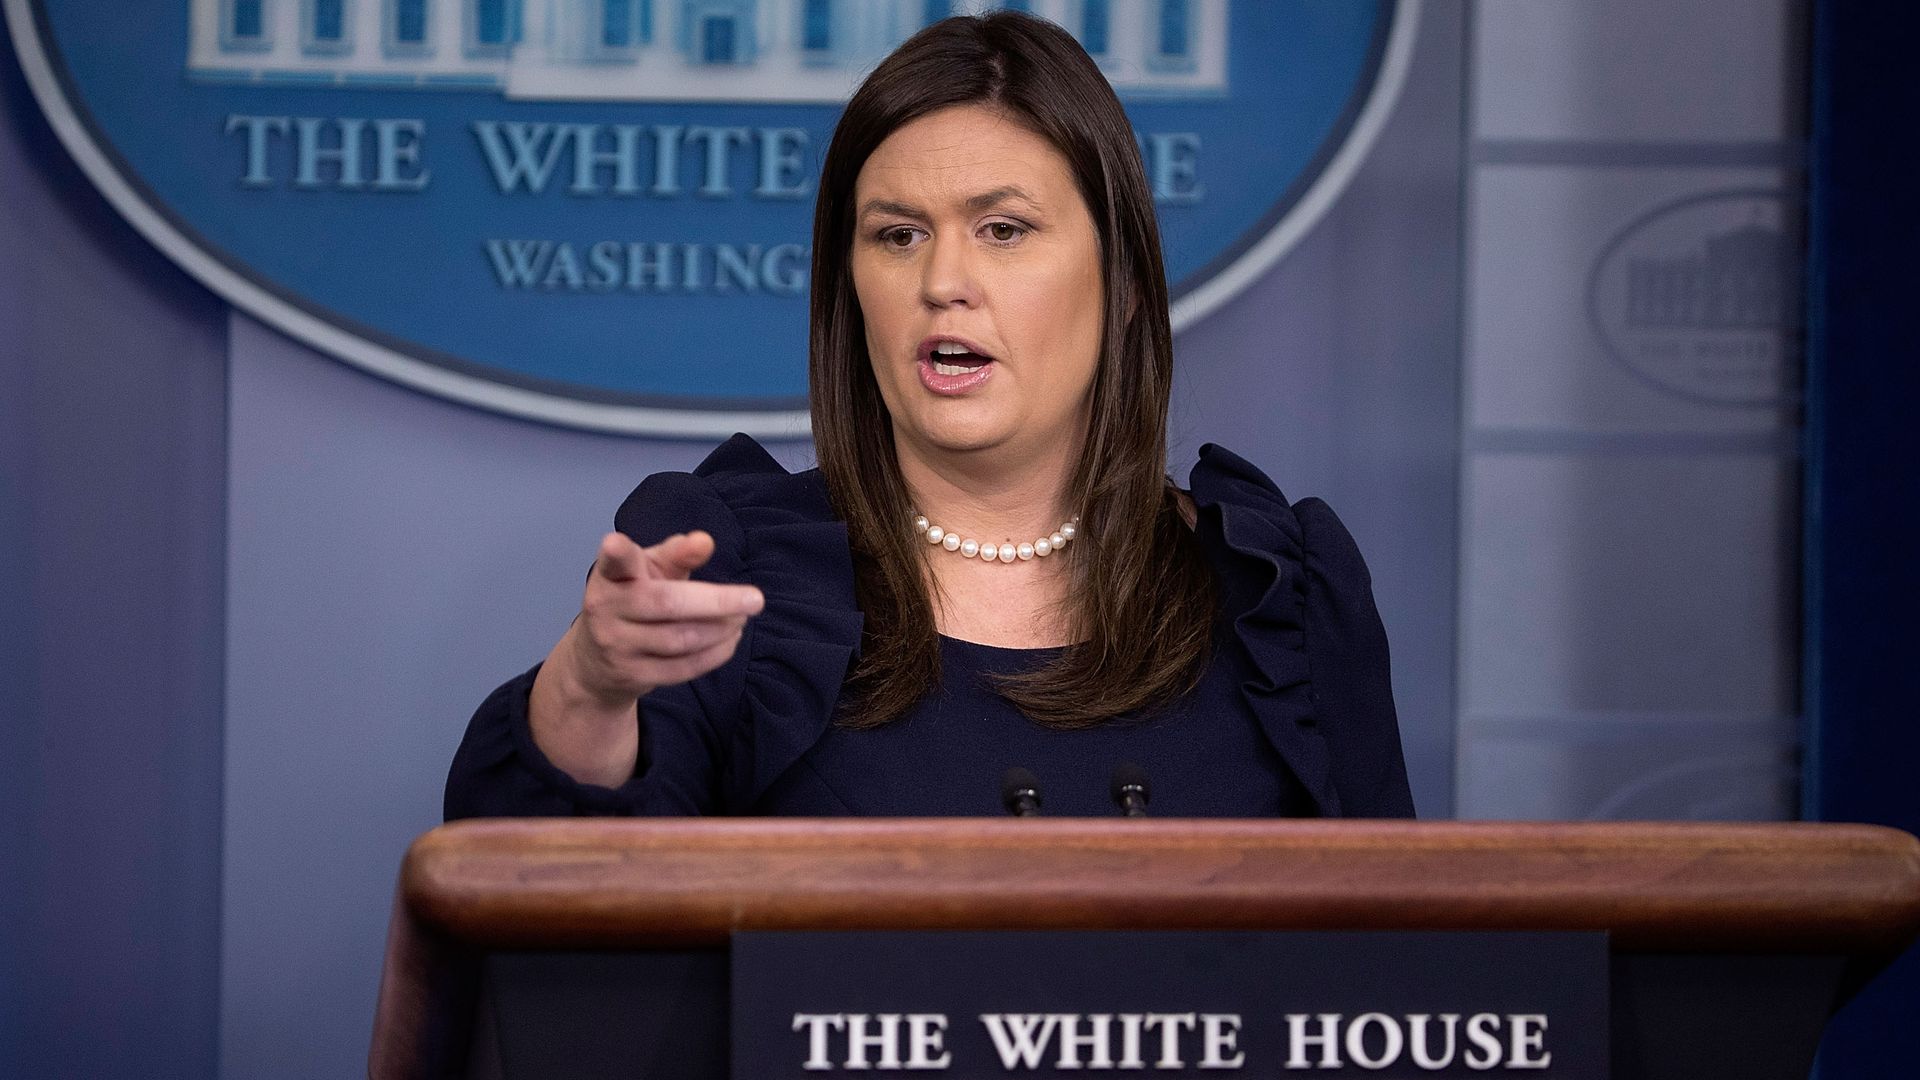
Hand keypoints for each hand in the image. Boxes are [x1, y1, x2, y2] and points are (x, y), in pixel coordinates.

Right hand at [562, 530, 764, 704]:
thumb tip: (704, 542)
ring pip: (681, 639)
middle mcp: (606, 610)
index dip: (616, 553)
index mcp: (609, 576)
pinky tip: (731, 639)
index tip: (614, 542)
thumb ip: (677, 553)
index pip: (613, 562)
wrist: (596, 661)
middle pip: (666, 604)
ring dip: (721, 629)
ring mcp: (617, 646)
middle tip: (755, 599)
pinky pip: (683, 668)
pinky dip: (715, 654)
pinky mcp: (632, 675)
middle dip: (716, 601)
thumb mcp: (649, 570)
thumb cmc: (632, 600)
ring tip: (742, 617)